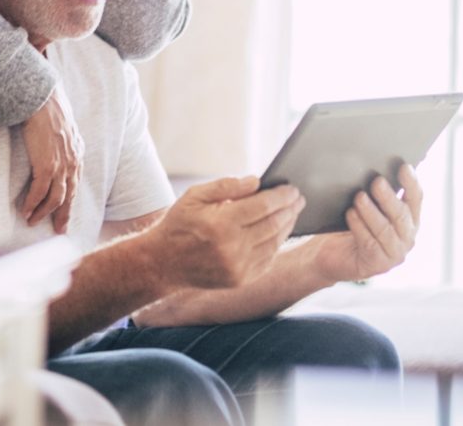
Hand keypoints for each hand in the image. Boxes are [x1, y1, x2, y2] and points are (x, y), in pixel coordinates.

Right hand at [19, 86, 83, 232]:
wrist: (44, 101)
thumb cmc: (50, 110)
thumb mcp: (64, 129)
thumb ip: (64, 142)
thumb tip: (57, 147)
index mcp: (77, 155)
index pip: (75, 184)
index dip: (69, 201)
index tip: (65, 214)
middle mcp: (72, 163)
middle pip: (69, 196)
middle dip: (63, 215)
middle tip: (58, 230)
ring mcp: (60, 166)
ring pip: (55, 198)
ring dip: (43, 213)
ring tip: (32, 221)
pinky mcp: (47, 166)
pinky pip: (39, 192)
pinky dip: (33, 204)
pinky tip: (26, 211)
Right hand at [152, 175, 304, 290]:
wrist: (163, 262)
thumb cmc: (179, 223)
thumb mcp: (195, 196)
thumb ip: (226, 186)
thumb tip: (256, 182)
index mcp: (221, 223)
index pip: (263, 206)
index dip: (282, 196)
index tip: (292, 189)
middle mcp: (233, 247)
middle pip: (274, 223)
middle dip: (290, 209)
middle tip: (299, 198)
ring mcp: (238, 267)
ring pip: (274, 242)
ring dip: (287, 225)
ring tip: (292, 213)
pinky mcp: (240, 280)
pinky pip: (268, 259)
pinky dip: (277, 244)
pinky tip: (279, 232)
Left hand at [311, 163, 422, 282]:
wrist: (331, 254)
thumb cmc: (351, 224)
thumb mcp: (367, 206)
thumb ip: (375, 193)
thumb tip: (373, 168)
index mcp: (409, 219)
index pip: (415, 199)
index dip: (411, 183)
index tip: (404, 167)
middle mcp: (407, 237)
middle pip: (401, 215)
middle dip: (388, 197)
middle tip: (376, 181)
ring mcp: (394, 253)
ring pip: (385, 230)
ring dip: (371, 211)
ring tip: (359, 197)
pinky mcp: (378, 265)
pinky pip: (370, 243)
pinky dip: (359, 227)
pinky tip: (350, 214)